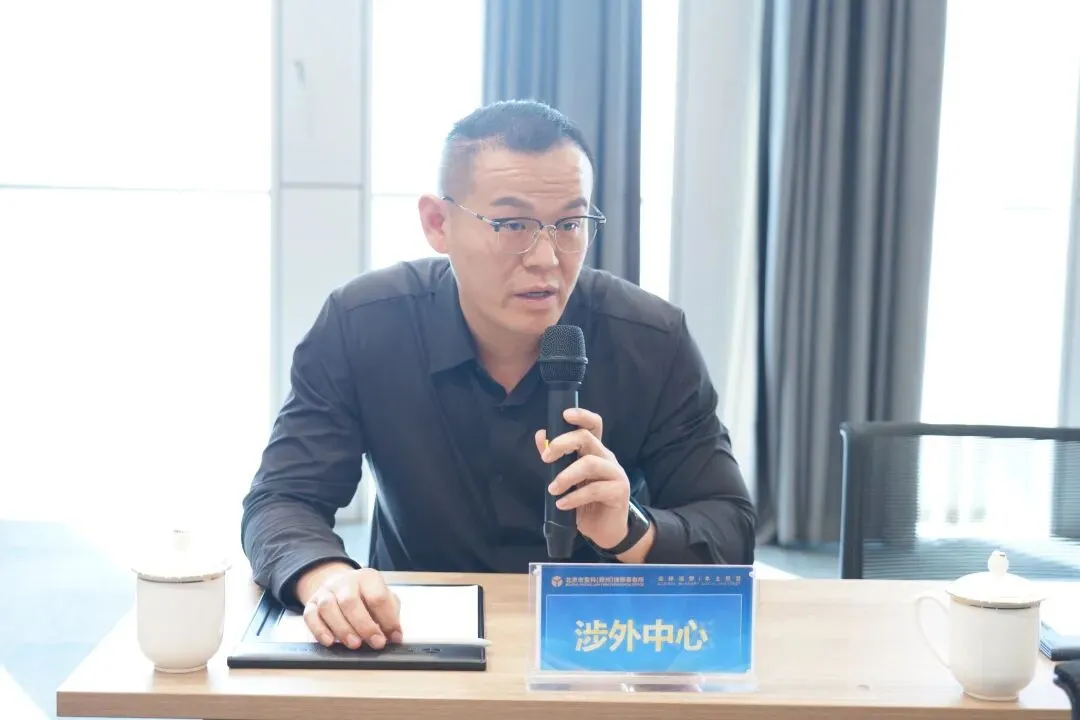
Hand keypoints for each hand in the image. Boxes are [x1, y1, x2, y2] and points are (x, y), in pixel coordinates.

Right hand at [293, 562, 401, 649]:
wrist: (341, 584)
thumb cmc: (366, 595)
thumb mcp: (384, 597)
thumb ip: (391, 614)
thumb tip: (395, 635)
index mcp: (367, 578)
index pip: (377, 597)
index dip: (387, 619)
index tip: (394, 637)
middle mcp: (345, 582)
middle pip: (350, 602)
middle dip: (364, 626)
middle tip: (376, 643)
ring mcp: (326, 591)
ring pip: (328, 608)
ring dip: (342, 629)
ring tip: (355, 644)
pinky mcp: (311, 603)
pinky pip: (310, 615)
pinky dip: (319, 630)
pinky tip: (330, 641)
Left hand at [535, 407, 630, 549]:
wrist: (605, 530)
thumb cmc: (585, 502)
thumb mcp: (567, 479)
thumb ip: (555, 458)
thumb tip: (540, 435)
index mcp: (595, 451)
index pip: (594, 425)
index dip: (581, 416)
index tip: (564, 415)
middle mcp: (607, 457)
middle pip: (587, 438)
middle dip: (563, 443)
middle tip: (546, 458)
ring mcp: (615, 473)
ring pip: (590, 463)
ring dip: (567, 475)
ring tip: (552, 489)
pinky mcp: (619, 492)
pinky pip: (595, 489)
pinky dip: (574, 497)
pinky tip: (562, 504)